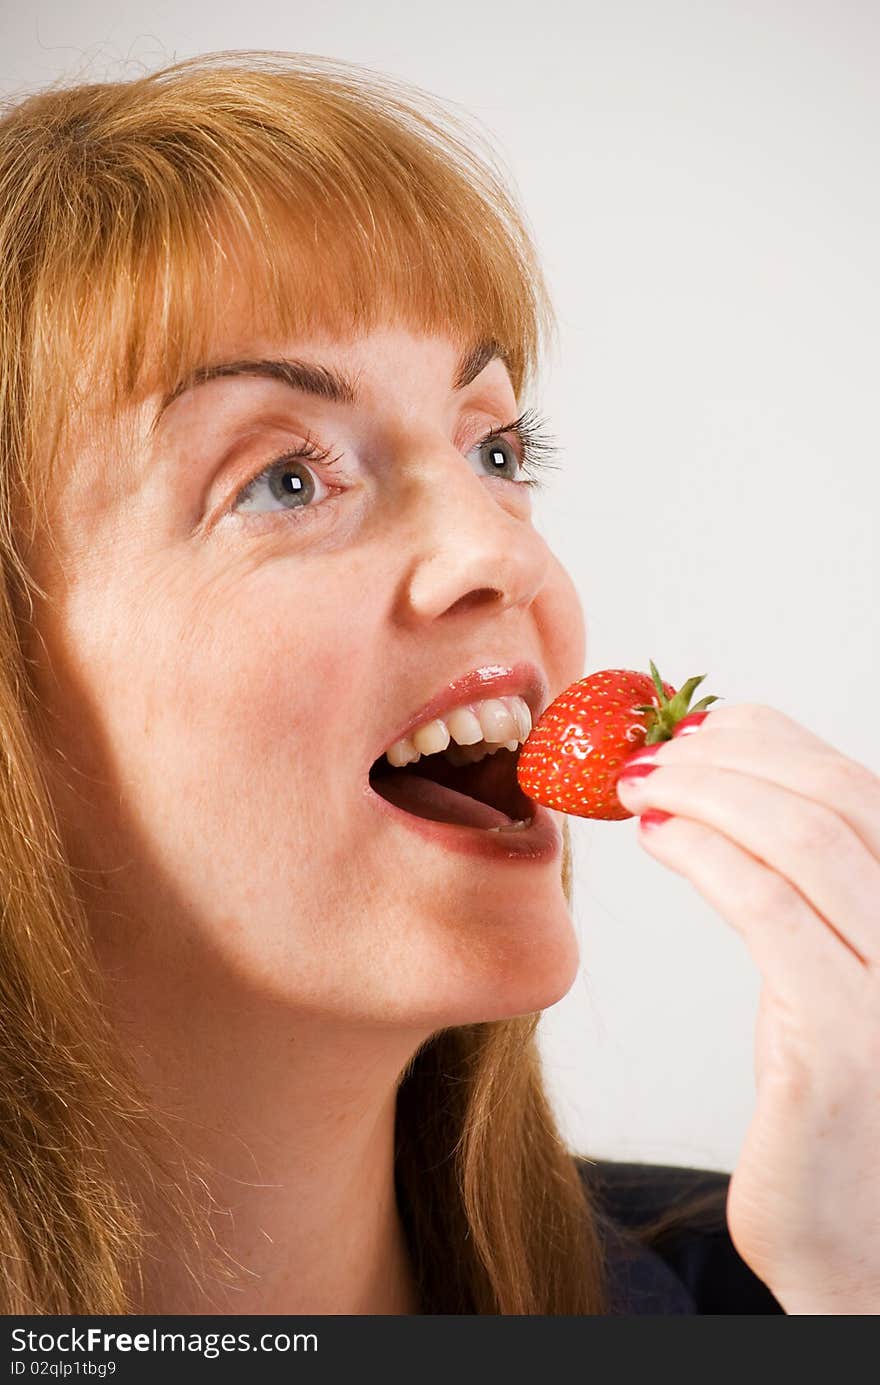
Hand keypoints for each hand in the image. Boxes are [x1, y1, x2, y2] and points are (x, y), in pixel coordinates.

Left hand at [614, 703, 879, 1314]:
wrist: (859, 1240)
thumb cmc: (834, 1094)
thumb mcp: (831, 969)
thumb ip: (808, 886)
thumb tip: (734, 781)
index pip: (859, 787)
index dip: (773, 739)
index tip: (694, 726)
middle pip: (836, 798)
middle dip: (729, 756)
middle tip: (647, 752)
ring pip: (805, 841)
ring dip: (707, 792)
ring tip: (636, 784)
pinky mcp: (845, 1043)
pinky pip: (770, 912)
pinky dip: (706, 854)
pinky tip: (658, 837)